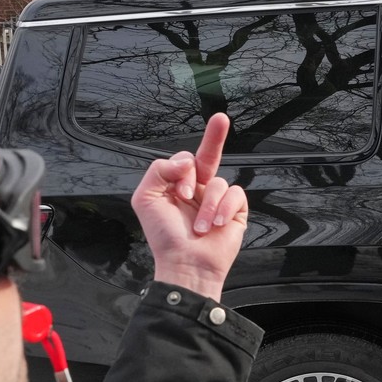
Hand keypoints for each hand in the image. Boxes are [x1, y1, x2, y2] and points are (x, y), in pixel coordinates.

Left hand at [130, 113, 247, 300]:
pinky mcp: (236, 210)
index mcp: (177, 185)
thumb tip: (184, 161)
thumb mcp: (146, 199)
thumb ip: (159, 170)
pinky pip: (236, 194)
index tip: (179, 190)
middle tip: (221, 119)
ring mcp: (218, 200)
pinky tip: (217, 223)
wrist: (185, 263)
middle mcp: (198, 189)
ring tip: (202, 226)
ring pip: (218, 182)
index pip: (184, 160)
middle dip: (215, 135)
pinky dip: (225, 208)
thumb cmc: (164, 236)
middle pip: (208, 155)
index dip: (182, 169)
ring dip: (208, 205)